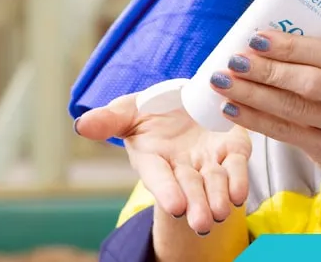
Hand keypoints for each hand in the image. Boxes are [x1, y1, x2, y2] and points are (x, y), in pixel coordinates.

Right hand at [74, 93, 251, 234]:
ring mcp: (208, 161)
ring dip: (218, 198)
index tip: (174, 207)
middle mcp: (181, 166)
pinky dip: (239, 180)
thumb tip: (80, 125)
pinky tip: (240, 193)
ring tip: (221, 212)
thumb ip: (109, 120)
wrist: (190, 98)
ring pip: (214, 184)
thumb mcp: (128, 110)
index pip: (158, 176)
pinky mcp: (232, 151)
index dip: (165, 190)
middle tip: (201, 222)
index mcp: (153, 158)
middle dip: (195, 205)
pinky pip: (236, 168)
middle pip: (188, 188)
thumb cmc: (153, 108)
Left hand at [208, 30, 320, 189]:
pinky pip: (286, 133)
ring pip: (294, 108)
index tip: (256, 38)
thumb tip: (263, 38)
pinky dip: (256, 119)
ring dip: (253, 94)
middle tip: (234, 60)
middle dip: (267, 70)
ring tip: (224, 82)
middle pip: (310, 82)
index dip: (290, 46)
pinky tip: (233, 108)